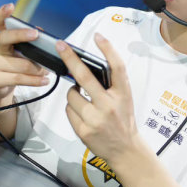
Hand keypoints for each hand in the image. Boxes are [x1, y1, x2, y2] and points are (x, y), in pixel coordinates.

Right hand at [0, 3, 49, 101]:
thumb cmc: (16, 66)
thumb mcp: (23, 53)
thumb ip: (32, 43)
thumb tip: (42, 33)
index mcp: (4, 39)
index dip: (3, 13)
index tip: (10, 6)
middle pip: (5, 37)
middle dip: (21, 34)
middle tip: (37, 34)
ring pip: (21, 64)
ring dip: (38, 68)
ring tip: (47, 71)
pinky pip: (18, 78)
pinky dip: (34, 80)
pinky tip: (44, 80)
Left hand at [59, 33, 137, 163]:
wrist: (125, 149)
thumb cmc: (123, 119)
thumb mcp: (124, 98)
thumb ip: (110, 83)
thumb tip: (86, 65)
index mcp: (123, 93)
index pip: (117, 67)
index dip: (107, 49)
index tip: (98, 36)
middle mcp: (110, 104)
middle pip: (85, 76)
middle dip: (70, 58)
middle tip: (60, 46)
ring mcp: (95, 118)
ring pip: (71, 95)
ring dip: (73, 93)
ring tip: (83, 100)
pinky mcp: (83, 130)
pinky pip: (68, 110)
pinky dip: (72, 108)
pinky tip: (82, 113)